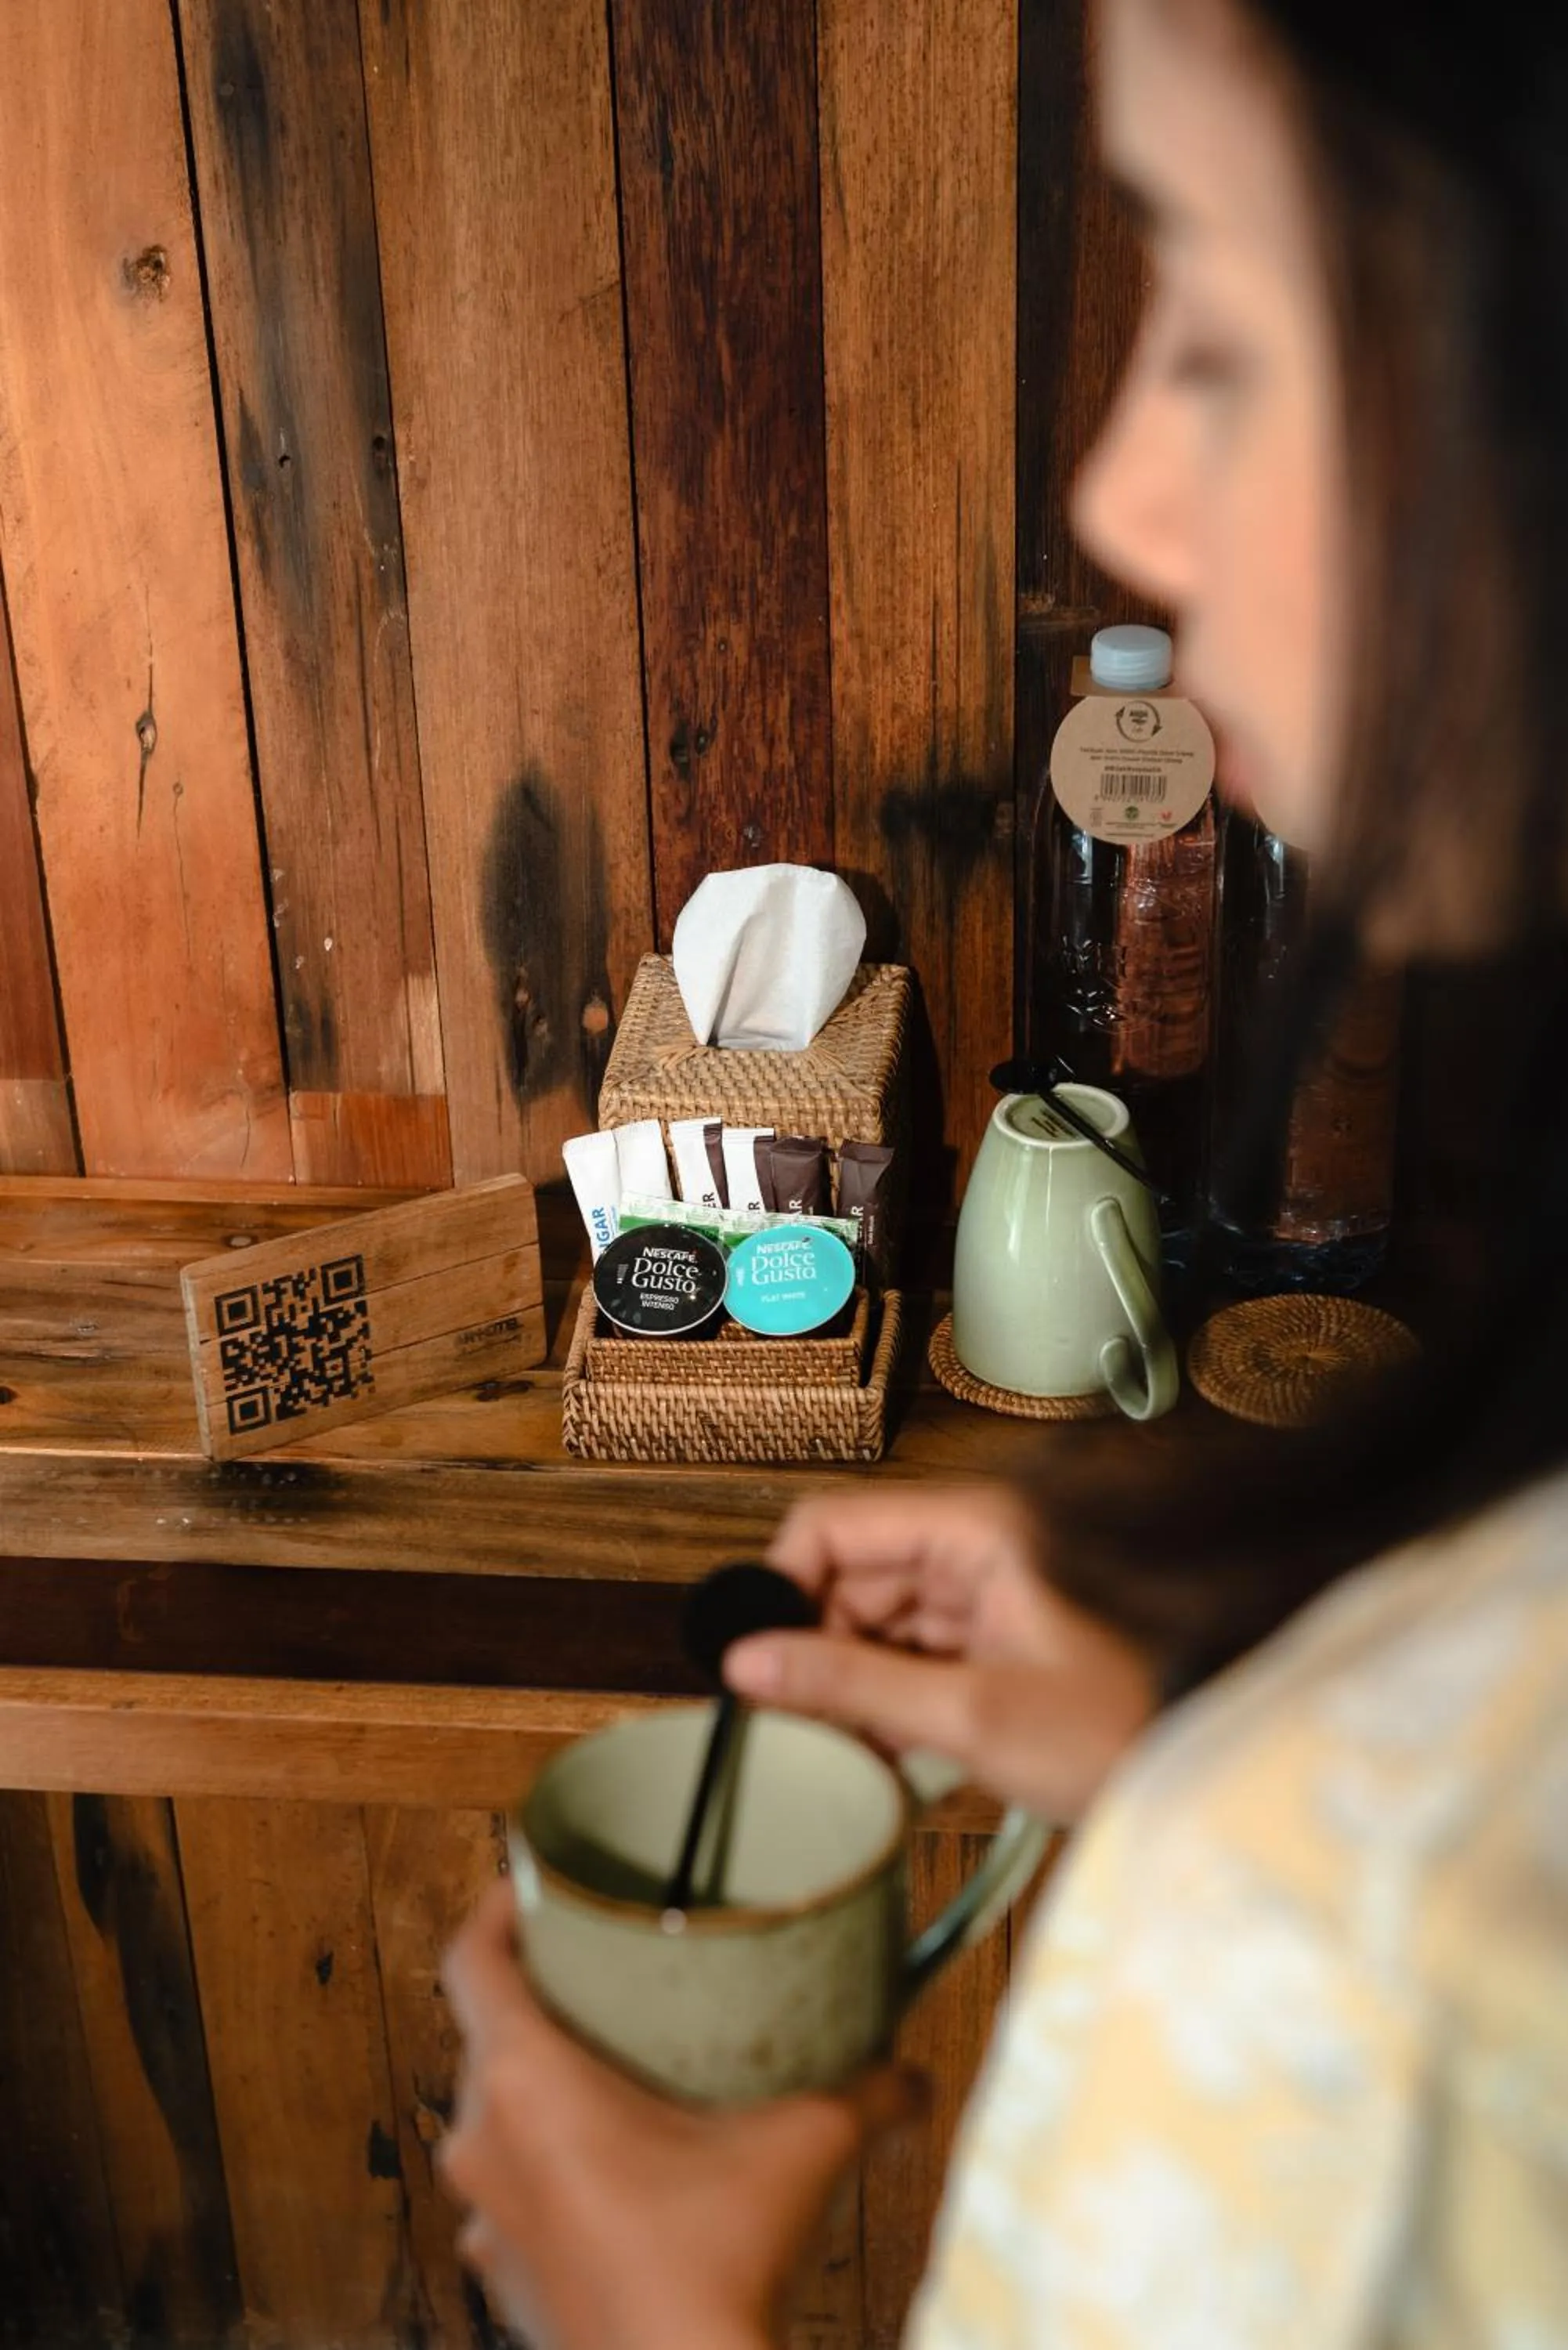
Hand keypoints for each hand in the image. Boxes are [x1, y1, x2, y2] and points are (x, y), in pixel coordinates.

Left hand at [439, 1883, 926, 2349]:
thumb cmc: (716, 2273)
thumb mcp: (806, 2149)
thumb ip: (870, 2091)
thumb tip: (913, 2070)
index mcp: (526, 2083)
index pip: (470, 1960)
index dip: (494, 1908)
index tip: (532, 1886)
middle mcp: (486, 2142)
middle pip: (488, 2034)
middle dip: (544, 1997)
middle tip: (608, 1971)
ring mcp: (486, 2218)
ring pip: (498, 2116)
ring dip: (548, 2087)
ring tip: (620, 2068)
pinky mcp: (506, 2275)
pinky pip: (514, 2189)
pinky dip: (555, 2165)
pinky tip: (623, 2173)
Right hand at [724, 1485, 1153, 1820]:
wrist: (1206, 1772)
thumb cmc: (1118, 1733)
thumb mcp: (971, 1715)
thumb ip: (850, 1685)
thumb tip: (745, 1664)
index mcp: (976, 1529)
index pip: (834, 1525)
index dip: (781, 1587)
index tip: (754, 1662)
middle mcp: (975, 1545)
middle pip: (848, 1577)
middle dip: (812, 1650)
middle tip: (789, 1730)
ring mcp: (984, 1593)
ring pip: (872, 1623)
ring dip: (847, 1686)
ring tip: (840, 1754)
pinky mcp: (992, 1640)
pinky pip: (909, 1655)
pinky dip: (885, 1703)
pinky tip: (879, 1757)